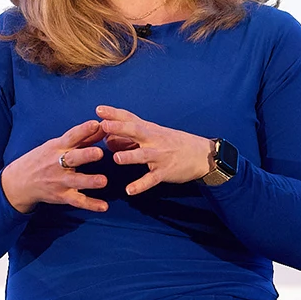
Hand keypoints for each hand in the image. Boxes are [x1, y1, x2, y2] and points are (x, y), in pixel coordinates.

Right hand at [0, 120, 109, 213]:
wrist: (19, 181)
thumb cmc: (42, 159)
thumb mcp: (57, 146)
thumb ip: (82, 138)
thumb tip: (102, 127)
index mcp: (57, 147)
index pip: (71, 137)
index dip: (83, 130)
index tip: (95, 124)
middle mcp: (57, 163)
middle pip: (72, 158)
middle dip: (85, 155)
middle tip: (99, 153)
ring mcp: (59, 181)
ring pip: (75, 181)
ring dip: (89, 181)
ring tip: (103, 181)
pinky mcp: (61, 196)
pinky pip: (77, 201)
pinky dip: (90, 204)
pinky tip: (104, 206)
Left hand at [96, 105, 215, 195]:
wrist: (201, 154)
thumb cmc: (171, 143)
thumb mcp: (151, 136)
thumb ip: (127, 138)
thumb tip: (106, 140)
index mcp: (148, 129)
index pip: (129, 118)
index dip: (114, 113)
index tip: (98, 109)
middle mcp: (153, 140)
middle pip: (135, 131)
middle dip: (120, 128)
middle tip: (104, 126)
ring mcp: (159, 155)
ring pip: (143, 155)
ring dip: (129, 156)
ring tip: (116, 158)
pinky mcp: (165, 171)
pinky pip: (151, 179)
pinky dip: (140, 185)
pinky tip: (129, 190)